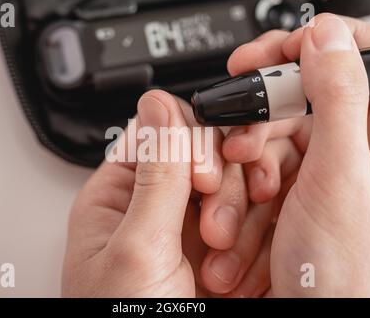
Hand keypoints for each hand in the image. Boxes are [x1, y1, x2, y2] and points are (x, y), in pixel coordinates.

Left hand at [62, 90, 273, 296]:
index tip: (202, 177)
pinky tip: (238, 265)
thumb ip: (154, 174)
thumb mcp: (136, 248)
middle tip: (214, 227)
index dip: (188, 142)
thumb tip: (157, 104)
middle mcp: (151, 201)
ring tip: (222, 263)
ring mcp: (186, 222)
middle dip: (218, 185)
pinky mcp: (215, 242)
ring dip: (238, 216)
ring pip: (231, 182)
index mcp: (117, 193)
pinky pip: (247, 213)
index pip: (157, 130)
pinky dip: (252, 234)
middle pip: (200, 151)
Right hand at [224, 14, 369, 296]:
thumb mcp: (340, 181)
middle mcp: (358, 150)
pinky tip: (240, 214)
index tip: (269, 55)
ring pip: (271, 136)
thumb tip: (326, 37)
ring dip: (241, 167)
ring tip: (242, 199)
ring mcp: (321, 171)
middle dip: (259, 124)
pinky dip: (238, 187)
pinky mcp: (292, 190)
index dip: (314, 47)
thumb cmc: (346, 279)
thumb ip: (336, 101)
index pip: (361, 61)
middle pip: (301, 100)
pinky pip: (258, 166)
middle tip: (238, 143)